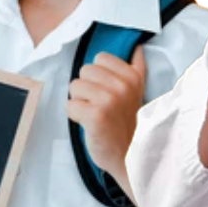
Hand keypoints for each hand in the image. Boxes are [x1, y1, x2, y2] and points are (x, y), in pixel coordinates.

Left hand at [66, 46, 145, 178]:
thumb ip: (136, 70)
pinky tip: (89, 125)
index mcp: (133, 77)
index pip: (100, 58)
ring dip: (80, 102)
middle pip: (85, 70)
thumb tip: (136, 48)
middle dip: (87, 88)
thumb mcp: (137, 94)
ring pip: (75, 86)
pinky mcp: (96, 116)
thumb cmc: (129, 125)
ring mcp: (110, 100)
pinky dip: (75, 116)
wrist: (130, 158)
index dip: (98, 76)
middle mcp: (123, 86)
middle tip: (100, 106)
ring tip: (95, 115)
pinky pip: (70, 106)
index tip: (109, 94)